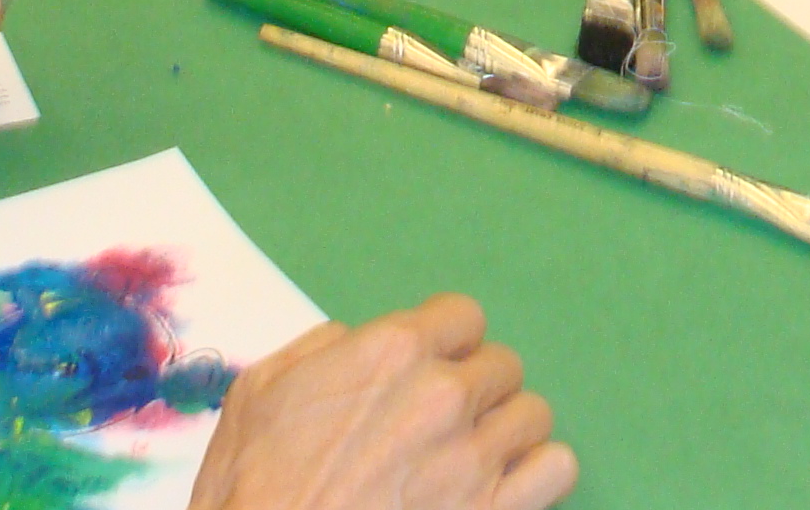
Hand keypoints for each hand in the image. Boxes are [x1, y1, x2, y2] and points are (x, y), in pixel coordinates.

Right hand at [188, 295, 575, 509]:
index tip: (432, 371)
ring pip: (534, 414)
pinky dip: (538, 475)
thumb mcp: (258, 395)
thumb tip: (353, 341)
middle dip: (475, 391)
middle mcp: (442, 395)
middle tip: (444, 426)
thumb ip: (319, 351)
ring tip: (475, 459)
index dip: (446, 344)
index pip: (463, 317)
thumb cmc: (252, 492)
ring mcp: (474, 459)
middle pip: (501, 366)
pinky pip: (557, 468)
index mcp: (390, 353)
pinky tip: (505, 489)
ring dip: (506, 433)